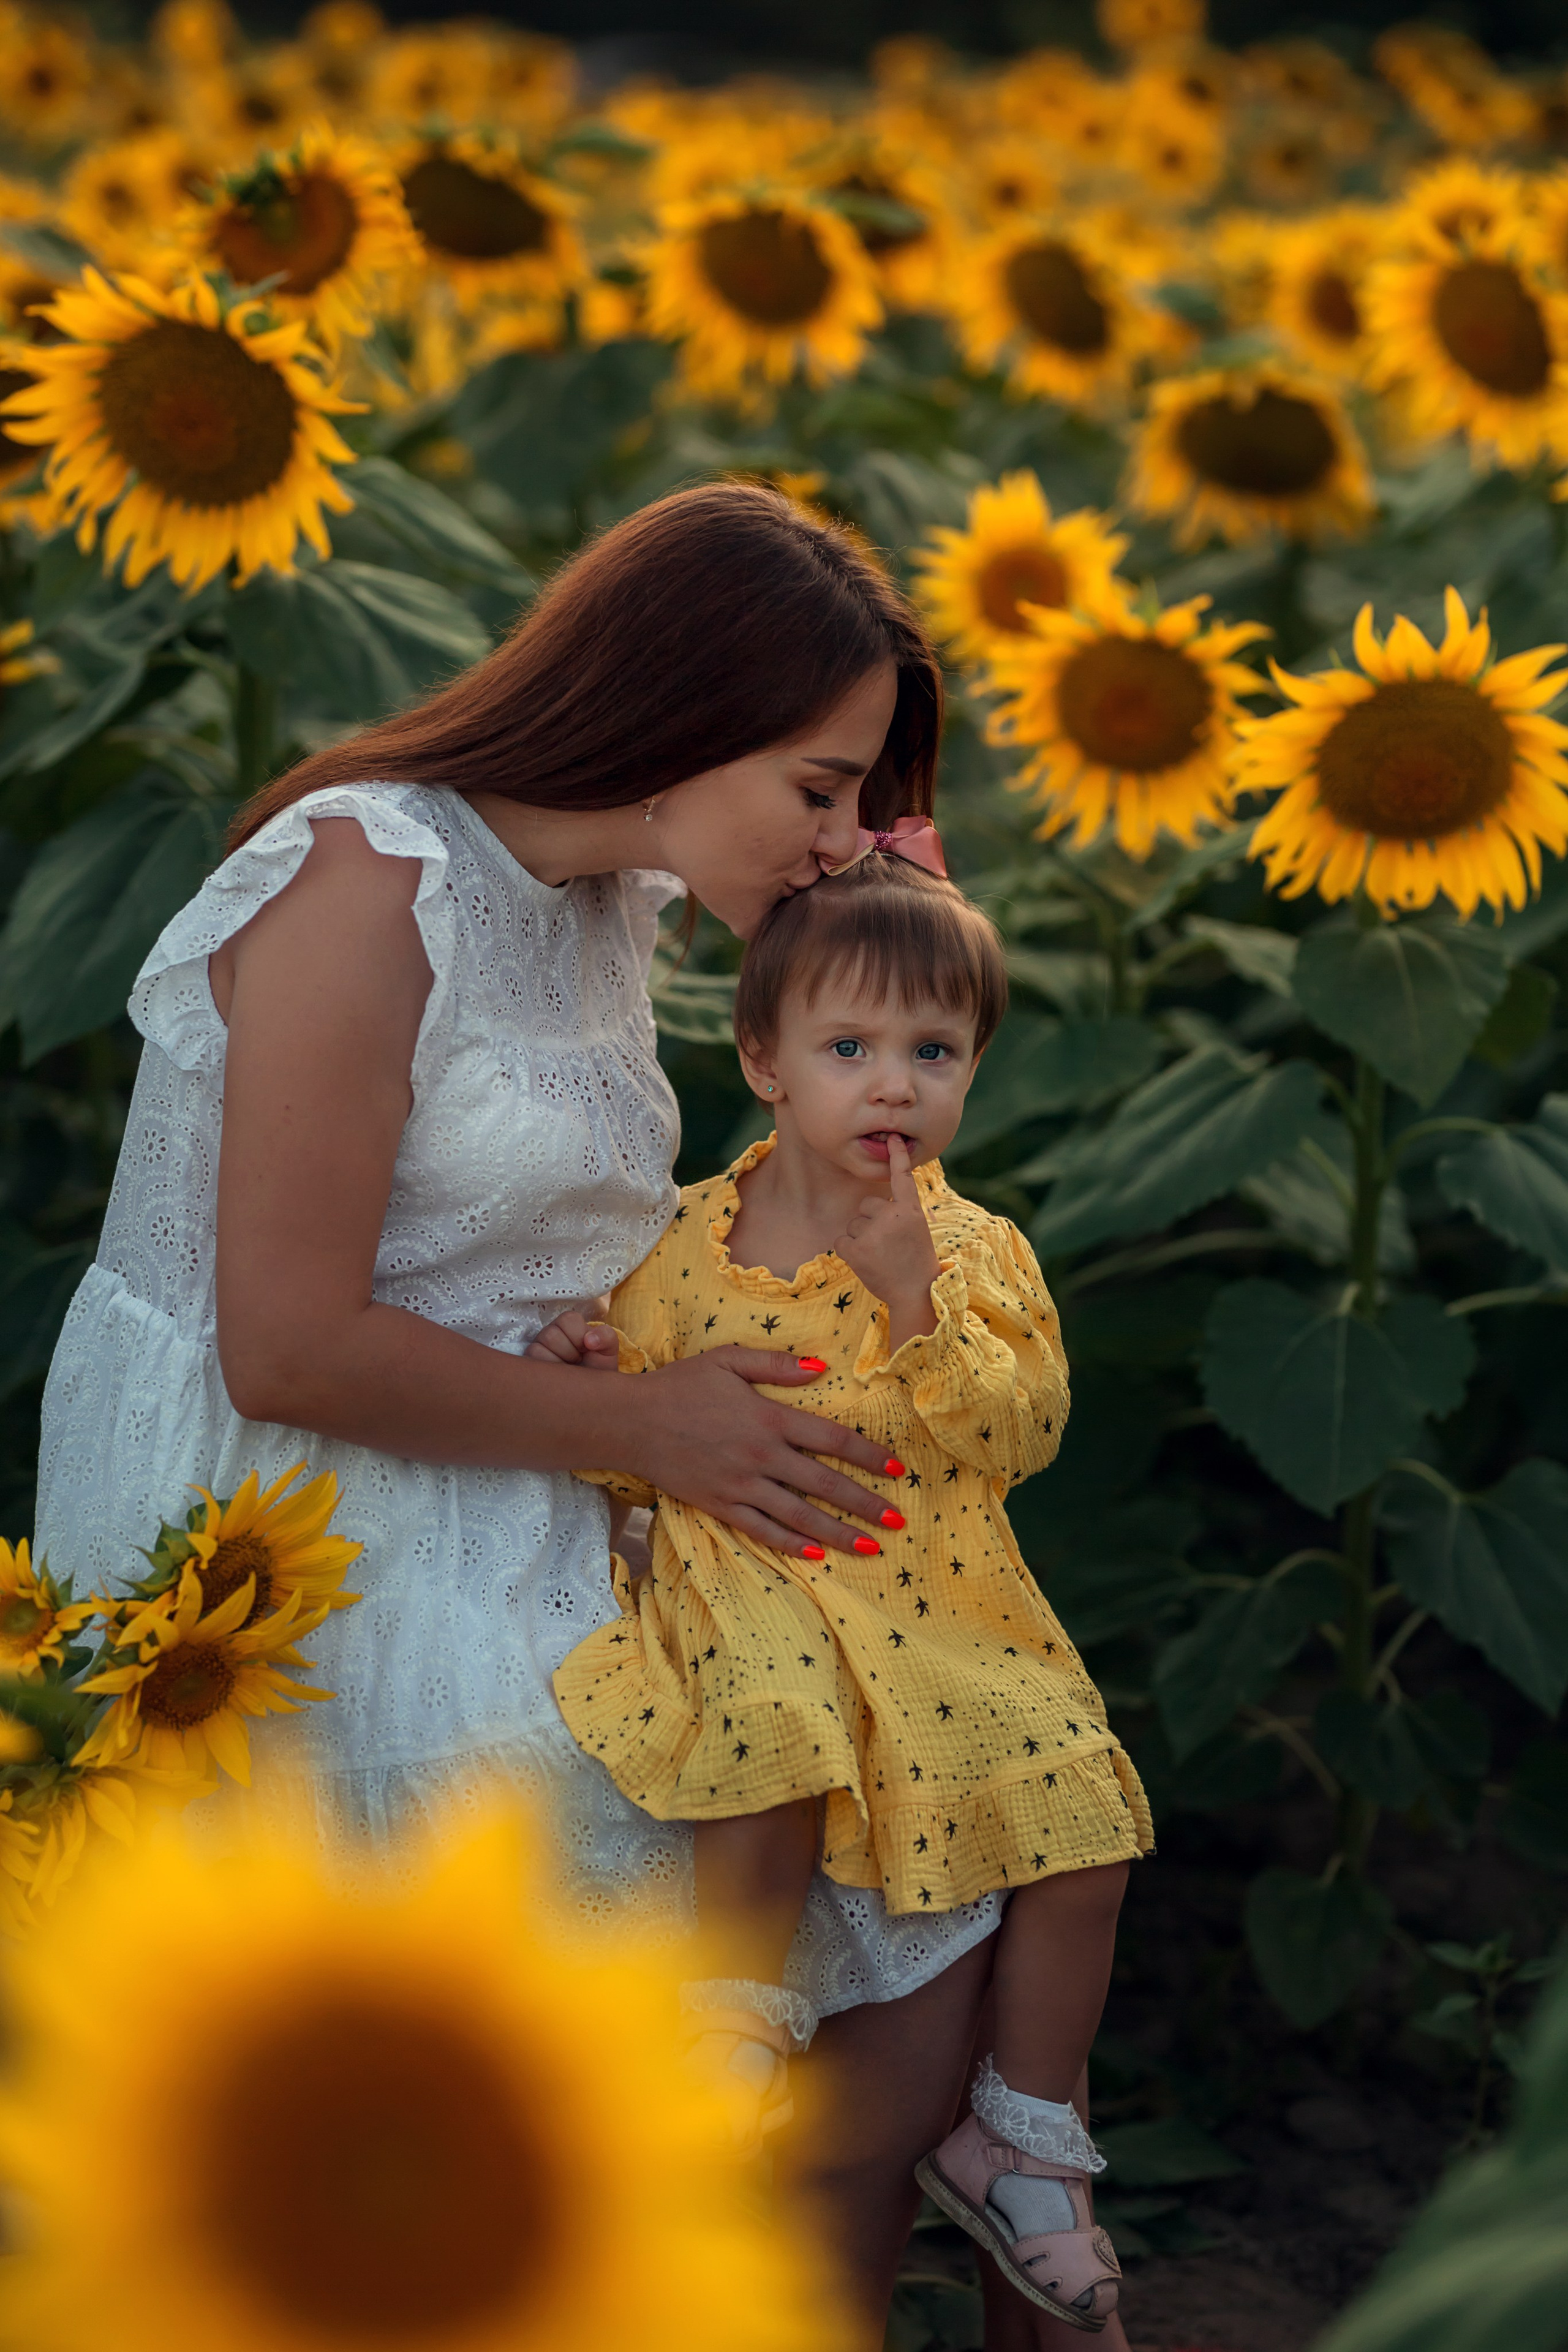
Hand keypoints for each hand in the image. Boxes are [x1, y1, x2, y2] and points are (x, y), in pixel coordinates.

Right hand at [524, 1308, 619, 1370]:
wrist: (589, 1395)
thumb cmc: (597, 1370)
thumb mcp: (608, 1352)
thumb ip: (606, 1336)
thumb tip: (589, 1340)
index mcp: (570, 1326)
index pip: (568, 1319)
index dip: (579, 1336)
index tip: (587, 1349)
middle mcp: (551, 1334)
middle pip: (551, 1334)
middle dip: (569, 1352)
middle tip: (577, 1363)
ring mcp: (537, 1348)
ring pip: (538, 1347)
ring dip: (558, 1363)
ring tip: (567, 1371)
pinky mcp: (529, 1364)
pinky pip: (531, 1363)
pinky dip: (548, 1373)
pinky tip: (557, 1378)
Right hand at [613, 1348, 903, 1557]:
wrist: (631, 1421)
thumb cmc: (681, 1385)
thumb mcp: (728, 1361)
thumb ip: (776, 1364)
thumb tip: (822, 1367)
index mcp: (769, 1419)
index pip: (831, 1439)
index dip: (867, 1455)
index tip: (896, 1469)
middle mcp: (761, 1456)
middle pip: (824, 1484)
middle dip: (865, 1504)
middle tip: (898, 1522)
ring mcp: (741, 1485)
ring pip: (799, 1515)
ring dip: (837, 1533)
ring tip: (870, 1548)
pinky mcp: (720, 1505)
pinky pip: (761, 1530)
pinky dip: (789, 1544)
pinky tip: (814, 1555)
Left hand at [835, 1136, 939, 1324]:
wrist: (915, 1292)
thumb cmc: (915, 1262)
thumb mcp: (915, 1230)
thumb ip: (899, 1214)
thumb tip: (874, 1205)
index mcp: (911, 1210)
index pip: (902, 1177)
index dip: (896, 1157)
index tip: (893, 1138)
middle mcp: (892, 1215)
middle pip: (866, 1206)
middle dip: (870, 1223)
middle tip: (887, 1245)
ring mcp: (873, 1232)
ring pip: (854, 1225)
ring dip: (861, 1239)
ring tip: (879, 1256)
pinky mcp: (857, 1249)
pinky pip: (842, 1240)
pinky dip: (848, 1251)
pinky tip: (865, 1262)